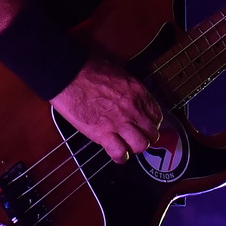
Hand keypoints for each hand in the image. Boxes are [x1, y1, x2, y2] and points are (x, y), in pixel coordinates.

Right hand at [49, 54, 164, 162]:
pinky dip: (119, 157)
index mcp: (137, 92)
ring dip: (134, 148)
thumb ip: (128, 86)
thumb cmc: (88, 68)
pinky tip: (116, 153)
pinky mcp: (102, 134)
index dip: (151, 123)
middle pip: (151, 133)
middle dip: (146, 137)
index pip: (156, 115)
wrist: (68, 75)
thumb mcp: (118, 70)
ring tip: (127, 145)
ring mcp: (119, 123)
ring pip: (140, 146)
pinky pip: (119, 153)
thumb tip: (128, 92)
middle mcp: (132, 109)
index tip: (145, 124)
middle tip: (136, 136)